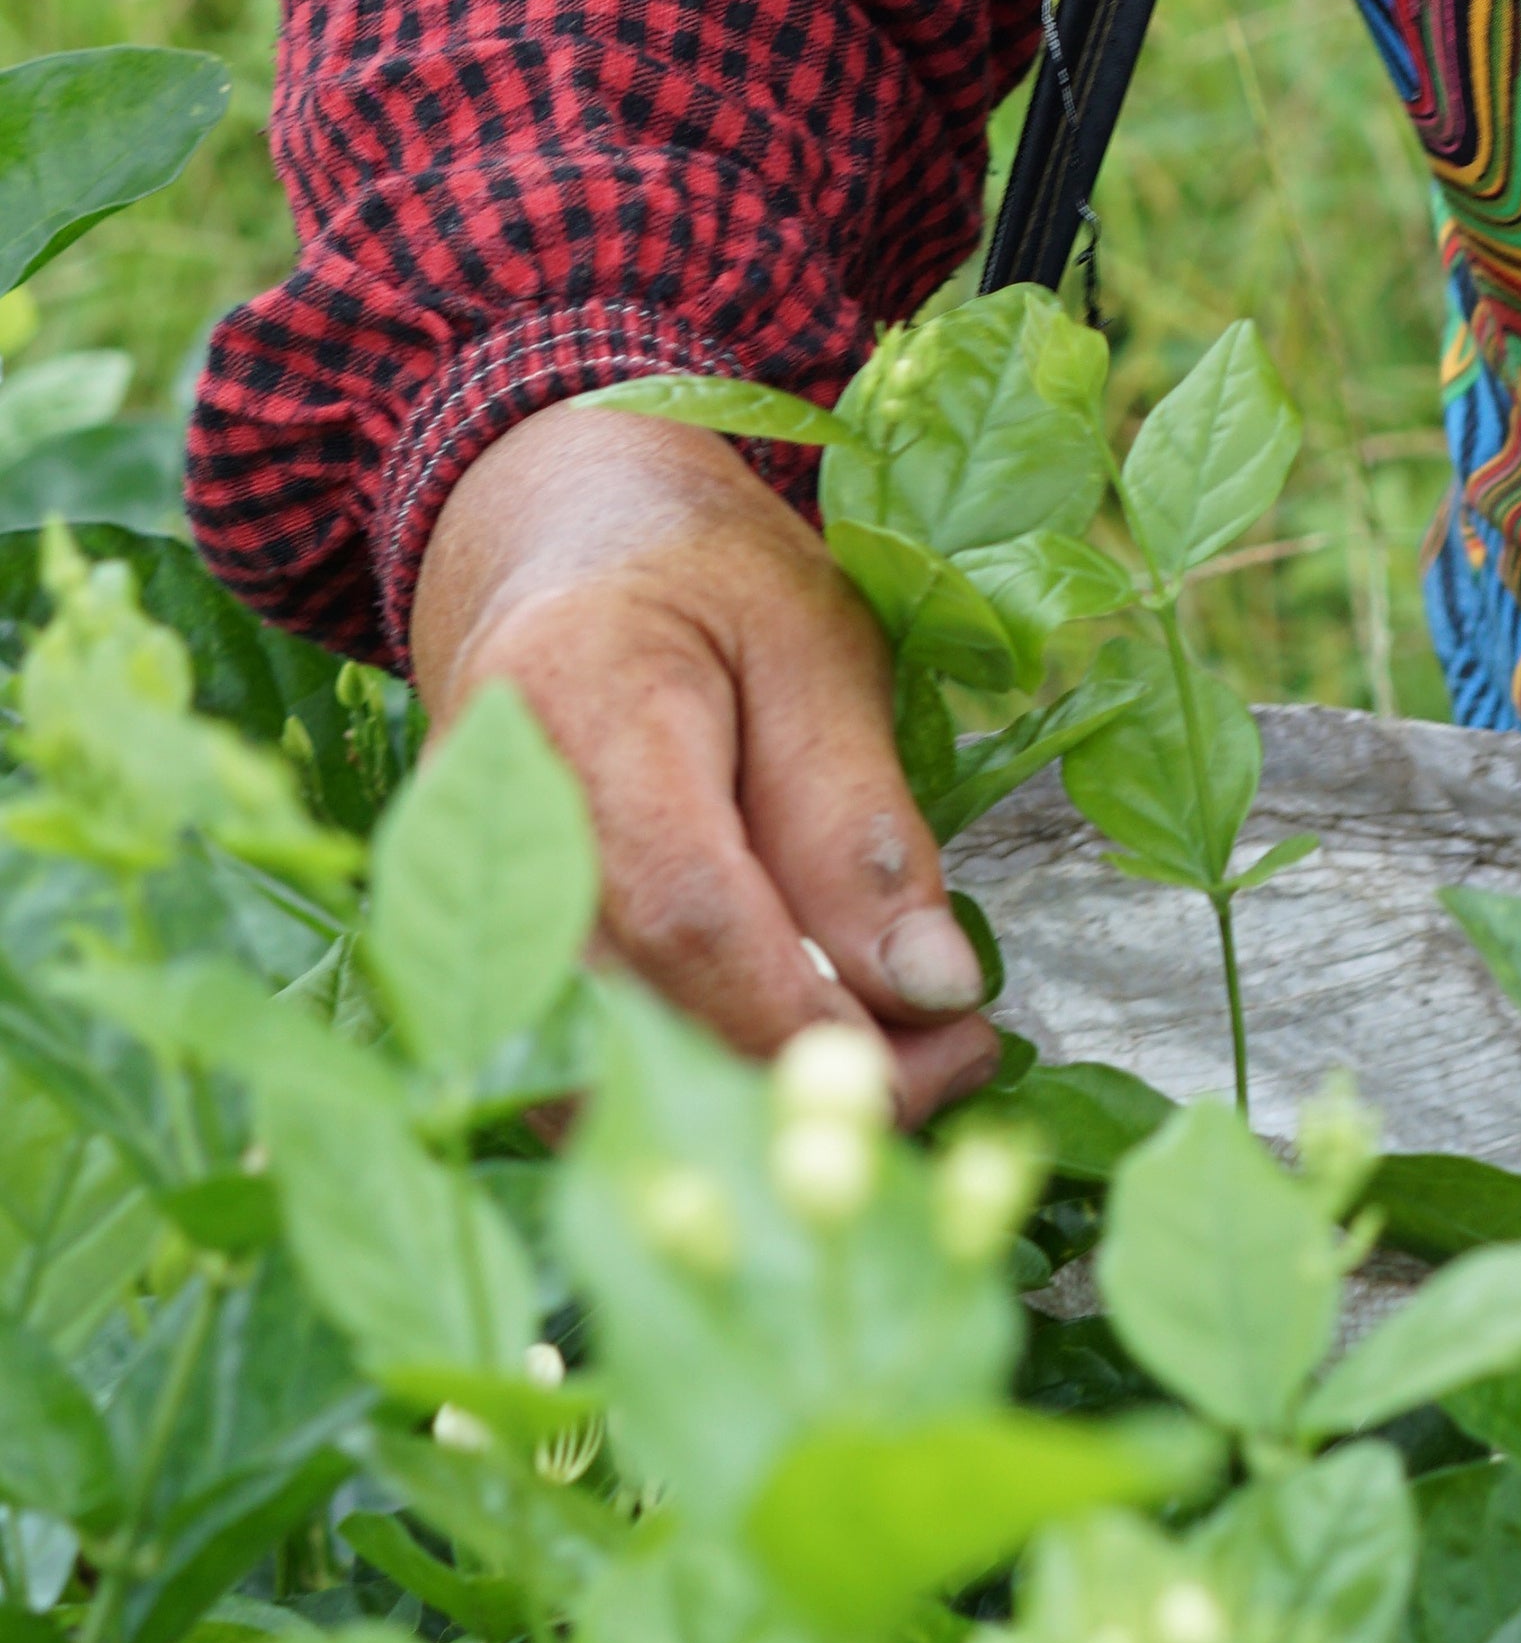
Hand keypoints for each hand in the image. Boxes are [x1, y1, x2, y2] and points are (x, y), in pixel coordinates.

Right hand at [410, 404, 996, 1123]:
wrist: (554, 543)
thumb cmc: (703, 577)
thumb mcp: (819, 647)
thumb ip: (861, 820)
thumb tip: (933, 989)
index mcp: (578, 697)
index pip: (688, 910)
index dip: (816, 1014)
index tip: (954, 1042)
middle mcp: (478, 813)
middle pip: (636, 1010)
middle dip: (803, 1072)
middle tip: (950, 1065)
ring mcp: (444, 889)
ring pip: (592, 1065)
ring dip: (745, 1099)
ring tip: (889, 1064)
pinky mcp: (460, 942)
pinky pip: (565, 1063)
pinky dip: (679, 1090)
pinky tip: (785, 1063)